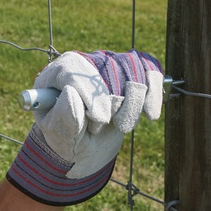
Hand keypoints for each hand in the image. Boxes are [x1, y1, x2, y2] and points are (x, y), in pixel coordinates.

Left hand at [7, 49, 163, 205]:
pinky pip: (149, 70)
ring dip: (133, 103)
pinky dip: (154, 92)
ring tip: (122, 126)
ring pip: (131, 69)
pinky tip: (150, 114)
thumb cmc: (67, 139)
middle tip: (108, 126)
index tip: (100, 119)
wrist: (84, 147)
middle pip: (107, 67)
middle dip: (114, 102)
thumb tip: (71, 93)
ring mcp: (107, 64)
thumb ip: (63, 118)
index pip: (75, 70)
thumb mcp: (59, 136)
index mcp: (57, 74)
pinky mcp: (129, 72)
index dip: (91, 94)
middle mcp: (82, 63)